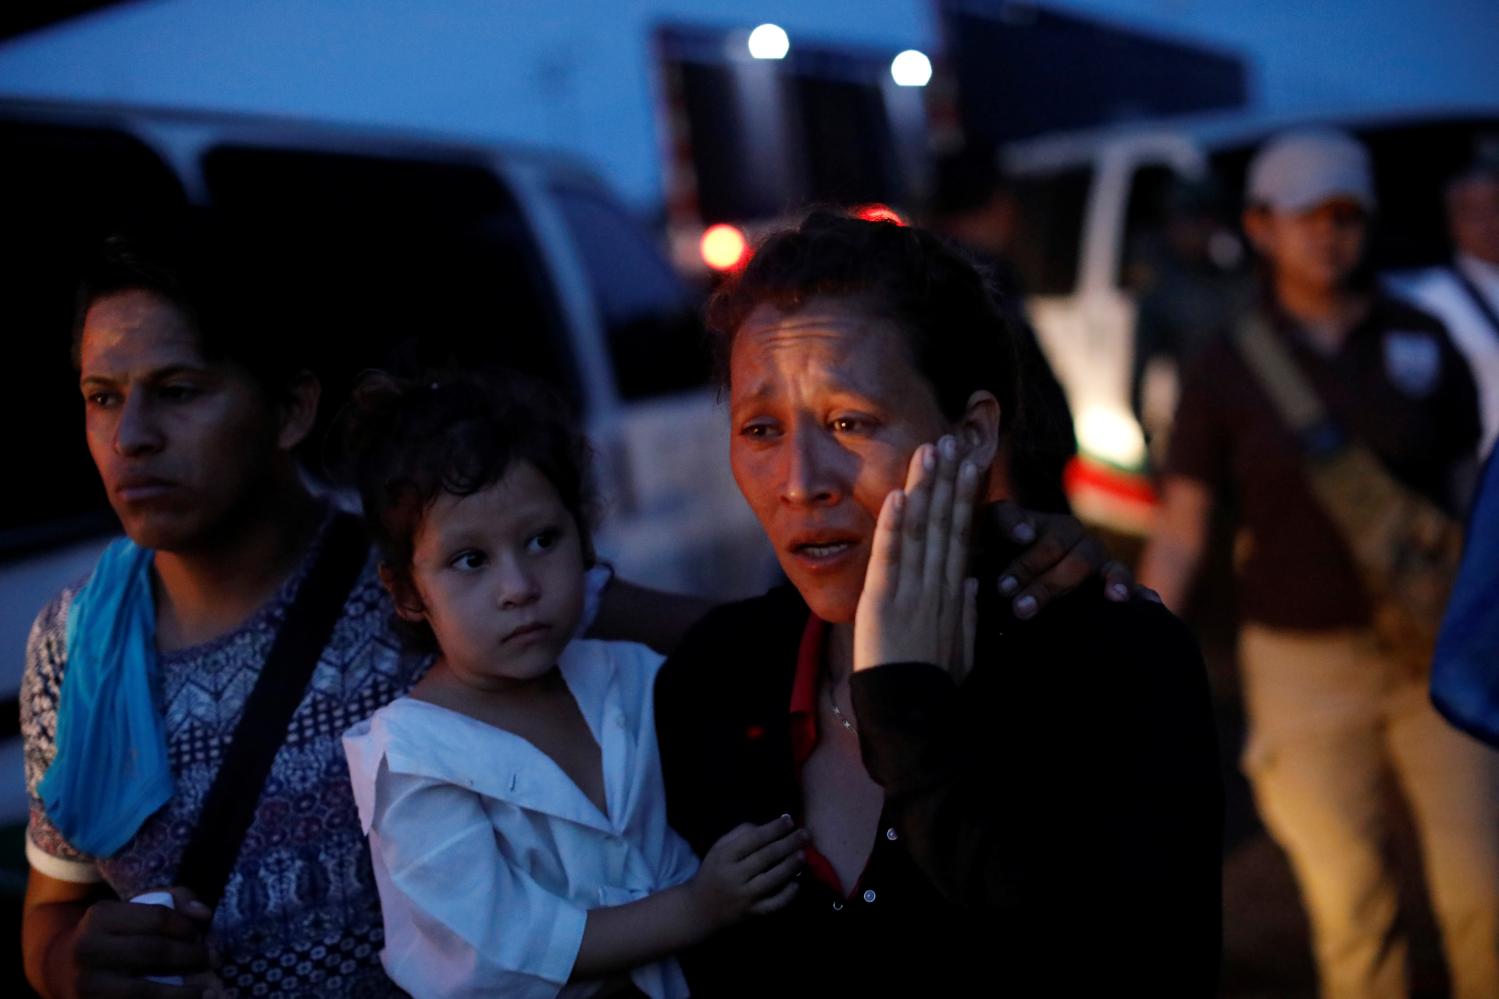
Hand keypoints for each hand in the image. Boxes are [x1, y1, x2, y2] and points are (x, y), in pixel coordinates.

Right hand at [69, 886, 213, 996]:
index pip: (157, 917)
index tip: (200, 935)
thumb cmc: (116, 934)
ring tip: (208, 990)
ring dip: (183, 992)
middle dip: (191, 956)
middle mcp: (87, 949)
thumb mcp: (137, 907)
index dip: (186, 927)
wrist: (64, 967)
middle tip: (212, 960)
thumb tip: (204, 915)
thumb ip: (176, 900)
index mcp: (100, 916)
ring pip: (143, 990)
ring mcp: (86, 983)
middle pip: (153, 951)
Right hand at [688, 815, 807, 929]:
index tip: (789, 820)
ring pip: (772, 879)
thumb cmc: (714, 872)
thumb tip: (769, 826)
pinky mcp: (752, 913)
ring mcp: (744, 897)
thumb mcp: (719, 849)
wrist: (700, 910)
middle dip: (788, 843)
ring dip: (790, 865)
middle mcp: (733, 876)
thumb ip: (740, 834)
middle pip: (765, 857)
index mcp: (724, 856)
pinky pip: (774, 904)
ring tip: (803, 854)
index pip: (753, 839)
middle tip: (805, 834)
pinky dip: (788, 894)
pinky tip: (797, 883)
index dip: (773, 829)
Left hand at [854, 436, 979, 678]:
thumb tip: (971, 580)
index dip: (965, 498)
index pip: (961, 536)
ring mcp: (913, 593)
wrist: (917, 719)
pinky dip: (893, 525)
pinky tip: (897, 494)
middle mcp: (938, 586)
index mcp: (954, 595)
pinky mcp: (885, 603)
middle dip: (950, 480)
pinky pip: (890, 556)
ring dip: (924, 488)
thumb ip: (966, 611)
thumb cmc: (938, 689)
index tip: (969, 464)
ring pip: (921, 530)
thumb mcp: (962, 648)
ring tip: (930, 451)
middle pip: (947, 523)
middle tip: (954, 440)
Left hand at [988, 503, 1153, 618]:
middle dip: (1047, 586)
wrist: (1017, 564)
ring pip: (1109, 568)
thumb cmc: (1002, 547)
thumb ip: (1004, 522)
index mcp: (1053, 527)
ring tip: (1116, 597)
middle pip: (1072, 561)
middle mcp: (1080, 541)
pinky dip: (1141, 593)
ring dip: (1112, 582)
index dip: (1025, 565)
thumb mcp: (994, 530)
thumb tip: (1024, 534)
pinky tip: (1150, 604)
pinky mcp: (1112, 582)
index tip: (1003, 587)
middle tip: (1020, 609)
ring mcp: (1100, 561)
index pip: (1043, 544)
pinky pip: (1132, 585)